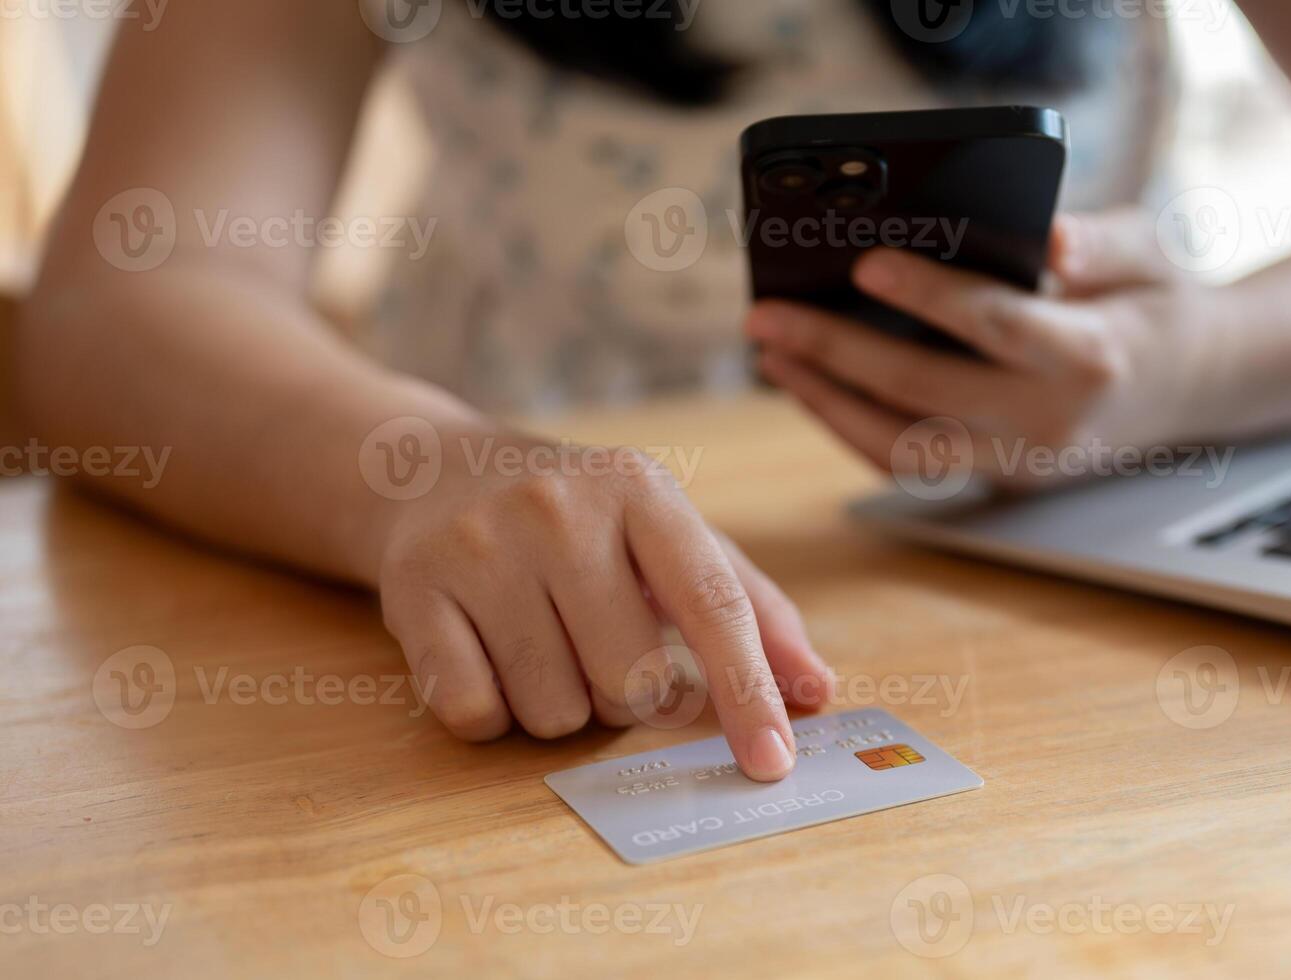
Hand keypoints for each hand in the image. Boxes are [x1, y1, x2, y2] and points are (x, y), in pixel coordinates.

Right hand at [374, 436, 831, 780]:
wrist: (434, 472)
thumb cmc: (583, 520)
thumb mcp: (670, 535)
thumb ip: (752, 608)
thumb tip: (815, 690)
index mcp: (640, 490)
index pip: (711, 605)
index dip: (749, 692)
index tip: (772, 762)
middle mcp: (558, 509)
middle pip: (631, 681)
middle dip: (630, 697)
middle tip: (603, 647)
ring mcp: (479, 547)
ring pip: (554, 710)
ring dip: (561, 705)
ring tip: (543, 640)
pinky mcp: (412, 592)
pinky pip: (475, 714)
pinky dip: (492, 712)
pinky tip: (488, 653)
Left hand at [746, 210, 1241, 488]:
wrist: (1195, 387)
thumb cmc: (1158, 301)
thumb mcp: (1151, 250)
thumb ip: (1102, 242)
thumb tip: (1049, 239)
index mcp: (1092, 356)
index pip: (997, 326)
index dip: (929, 298)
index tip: (864, 264)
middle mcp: (1052, 423)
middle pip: (927, 395)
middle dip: (838, 354)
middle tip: (768, 316)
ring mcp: (1022, 462)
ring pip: (906, 449)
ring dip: (827, 404)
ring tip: (773, 355)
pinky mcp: (998, 479)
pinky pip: (912, 462)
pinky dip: (851, 427)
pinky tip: (809, 383)